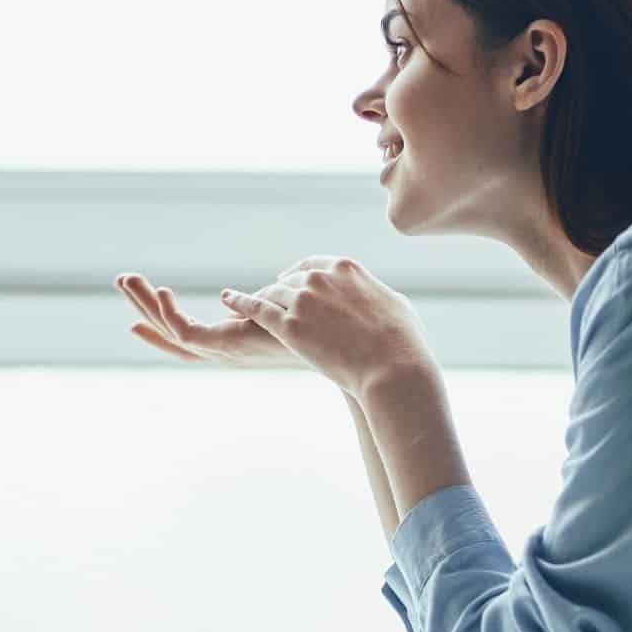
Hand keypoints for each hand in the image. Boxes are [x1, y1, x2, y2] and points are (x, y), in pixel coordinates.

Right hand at [115, 272, 304, 367]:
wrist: (340, 351)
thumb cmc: (322, 335)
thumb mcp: (286, 310)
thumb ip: (271, 301)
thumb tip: (270, 284)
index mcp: (232, 343)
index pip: (186, 334)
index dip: (161, 319)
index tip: (138, 306)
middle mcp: (222, 352)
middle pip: (169, 332)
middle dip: (143, 305)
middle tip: (123, 279)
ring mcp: (222, 353)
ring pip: (170, 331)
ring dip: (146, 305)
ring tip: (127, 280)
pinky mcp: (226, 349)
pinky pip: (186, 333)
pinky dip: (169, 313)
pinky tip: (161, 291)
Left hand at [216, 255, 434, 396]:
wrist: (393, 367)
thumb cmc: (404, 342)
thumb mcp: (396, 304)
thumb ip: (377, 294)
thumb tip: (377, 299)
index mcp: (345, 267)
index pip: (313, 263)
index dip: (298, 272)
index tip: (289, 278)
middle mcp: (320, 278)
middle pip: (290, 279)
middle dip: (281, 290)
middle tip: (271, 299)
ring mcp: (302, 301)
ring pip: (272, 294)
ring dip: (260, 299)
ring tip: (246, 306)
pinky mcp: (288, 326)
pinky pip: (256, 309)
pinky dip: (240, 303)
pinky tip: (227, 301)